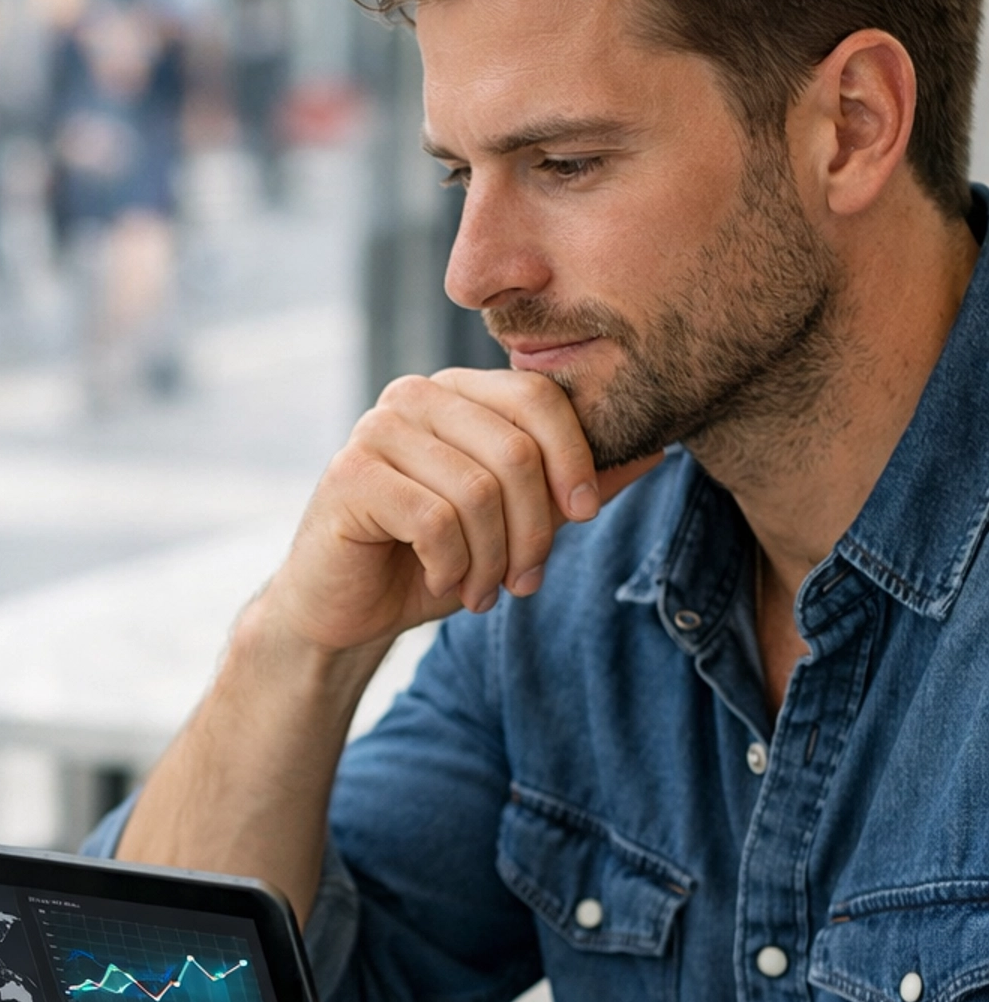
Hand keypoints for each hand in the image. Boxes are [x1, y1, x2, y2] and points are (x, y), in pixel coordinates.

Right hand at [265, 366, 661, 655]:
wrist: (345, 609)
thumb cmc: (430, 560)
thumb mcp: (516, 524)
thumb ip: (574, 486)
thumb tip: (658, 448)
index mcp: (459, 392)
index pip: (539, 397)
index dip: (576, 459)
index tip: (584, 517)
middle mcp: (414, 396)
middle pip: (515, 449)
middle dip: (534, 530)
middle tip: (526, 580)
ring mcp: (376, 430)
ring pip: (478, 491)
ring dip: (492, 558)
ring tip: (482, 590)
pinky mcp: (350, 475)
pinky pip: (435, 519)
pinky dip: (452, 566)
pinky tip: (442, 583)